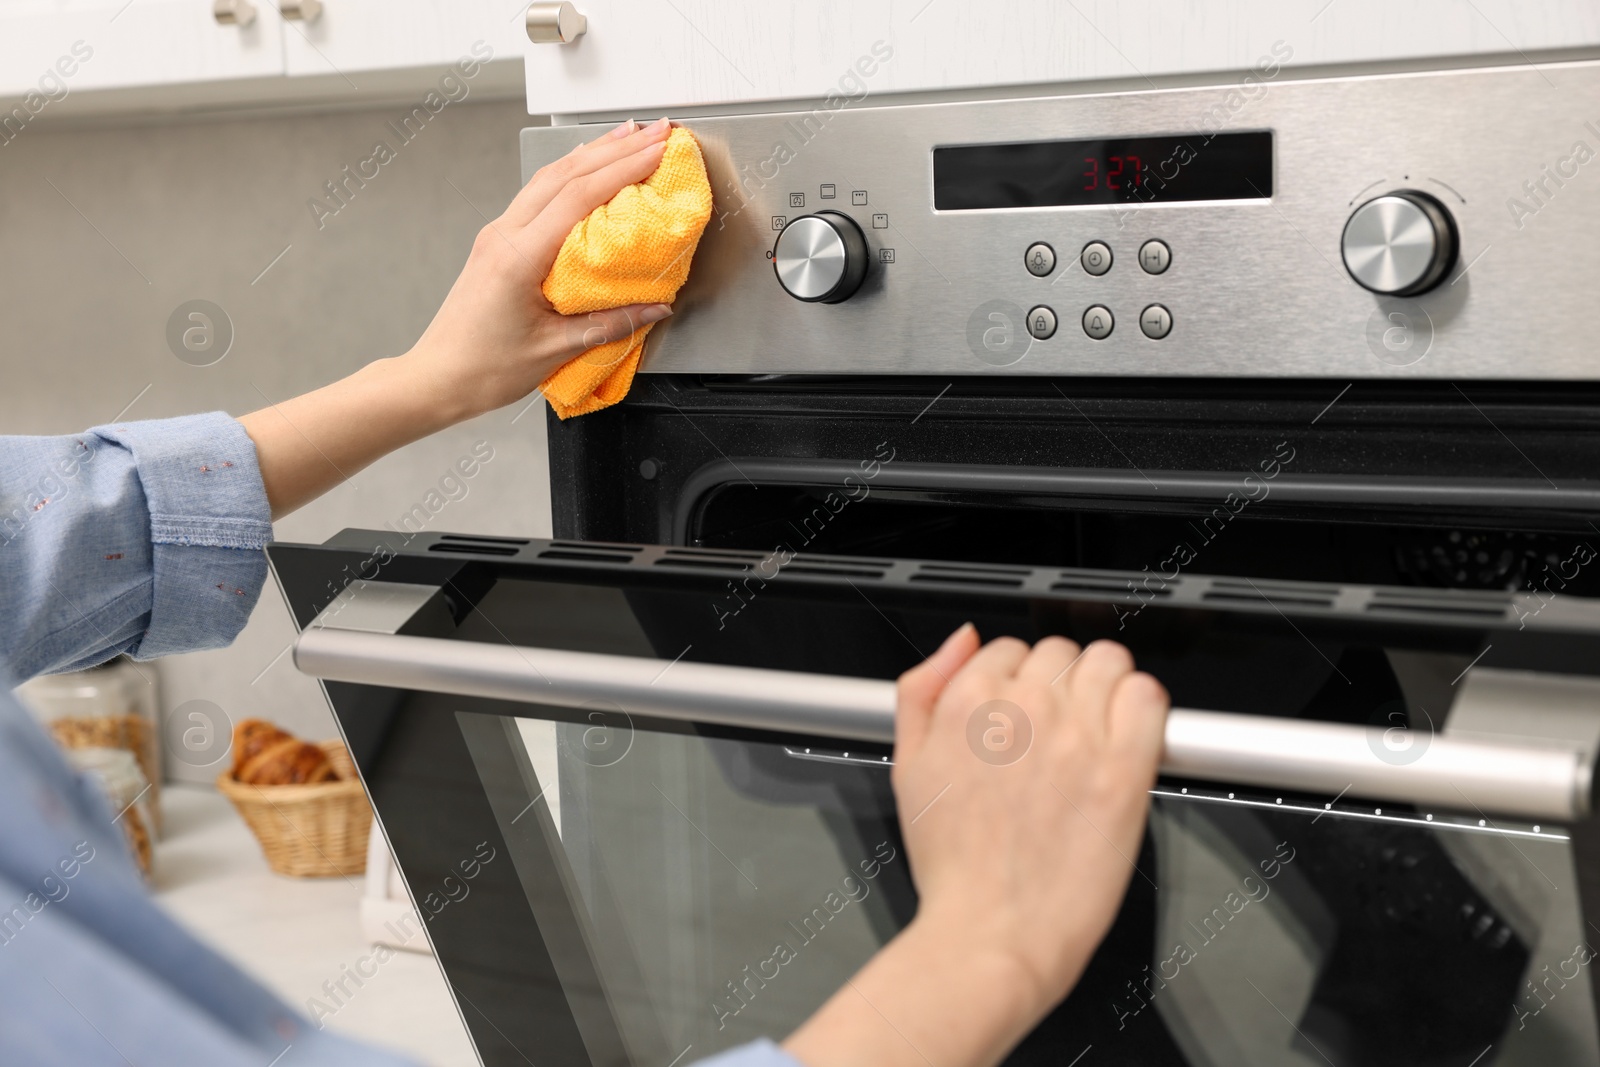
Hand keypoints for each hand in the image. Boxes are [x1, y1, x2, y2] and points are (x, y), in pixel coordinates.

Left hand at [398, 116, 675, 422]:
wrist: (437, 378)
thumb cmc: (484, 368)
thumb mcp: (555, 350)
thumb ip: (610, 324)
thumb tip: (655, 307)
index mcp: (518, 257)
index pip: (577, 197)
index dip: (621, 170)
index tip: (656, 153)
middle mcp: (504, 235)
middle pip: (564, 174)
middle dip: (614, 149)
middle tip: (654, 132)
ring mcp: (497, 235)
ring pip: (548, 178)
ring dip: (591, 154)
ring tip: (628, 138)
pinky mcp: (497, 243)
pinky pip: (537, 196)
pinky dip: (570, 176)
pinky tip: (588, 169)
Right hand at [784, 628, 1168, 1066]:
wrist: (991, 933)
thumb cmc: (954, 866)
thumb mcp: (907, 767)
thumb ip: (921, 690)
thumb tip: (960, 641)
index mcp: (966, 704)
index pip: (1007, 648)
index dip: (1016, 679)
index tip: (1023, 711)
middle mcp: (1022, 710)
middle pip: (1059, 651)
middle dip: (1059, 680)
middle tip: (1059, 726)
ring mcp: (1076, 736)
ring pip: (1108, 660)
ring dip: (1104, 683)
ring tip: (1098, 725)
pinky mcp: (1123, 770)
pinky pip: (1147, 697)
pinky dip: (1143, 704)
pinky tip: (1130, 733)